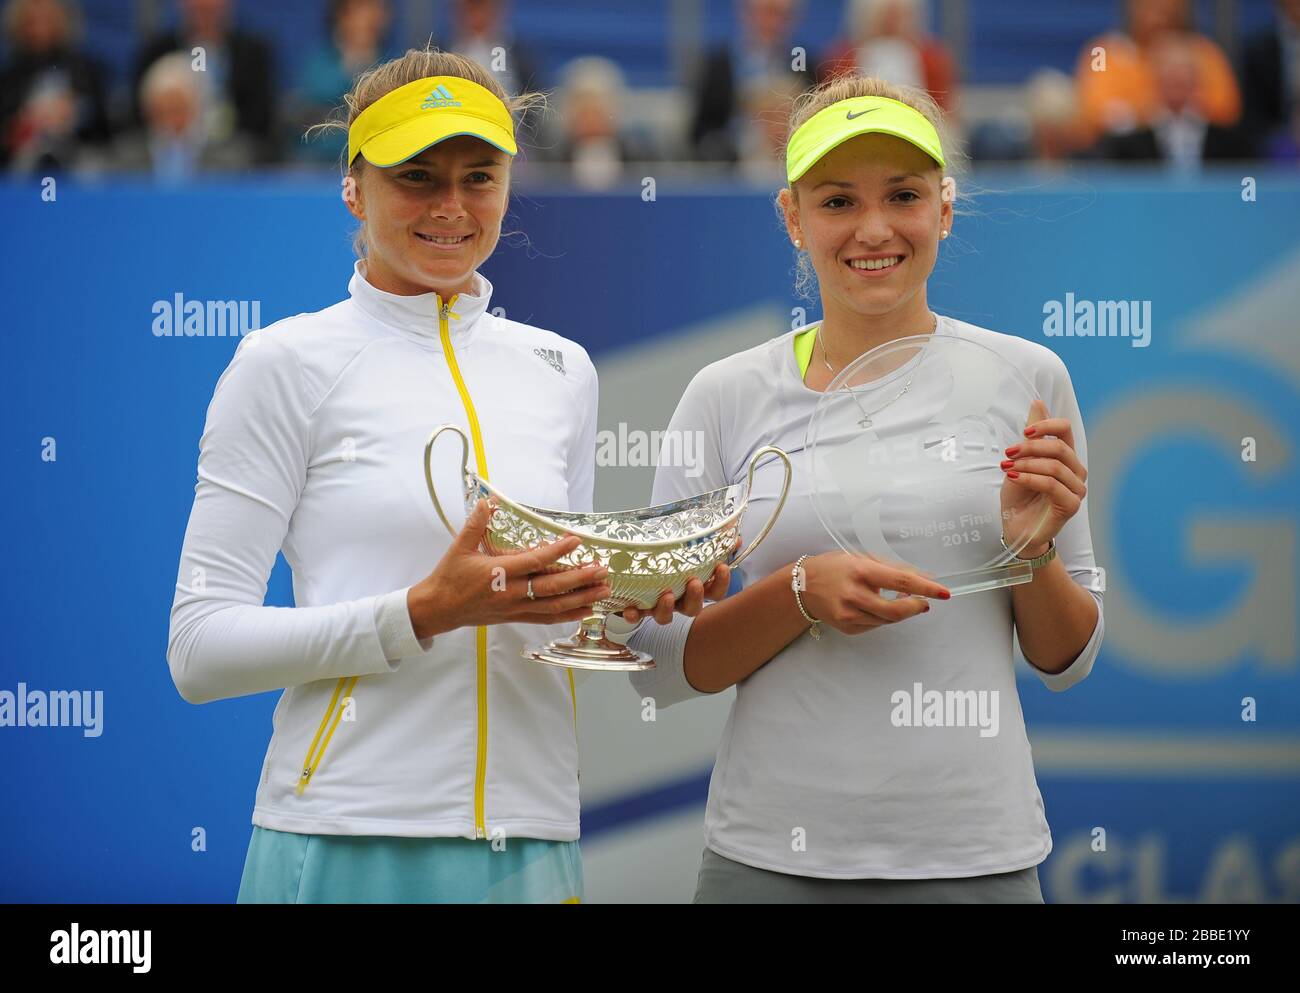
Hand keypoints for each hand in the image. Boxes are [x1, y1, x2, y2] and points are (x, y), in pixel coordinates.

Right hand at [408, 499, 611, 638]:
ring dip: (581, 598)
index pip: (534, 560)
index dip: (557, 551)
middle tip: (601, 569)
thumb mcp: (460, 547)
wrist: (438, 609)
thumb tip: (489, 501)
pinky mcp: (515, 618)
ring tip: (604, 590)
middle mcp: (511, 593)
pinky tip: (586, 610)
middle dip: (580, 578)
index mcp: (499, 572)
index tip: (575, 541)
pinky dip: (568, 615)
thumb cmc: (449, 577)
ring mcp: (515, 608)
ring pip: (554, 606)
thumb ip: (476, 523)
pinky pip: (546, 618)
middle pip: (552, 587)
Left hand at [618, 536, 740, 625]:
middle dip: (695, 597)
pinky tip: (629, 609)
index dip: (721, 583)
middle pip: (692, 609)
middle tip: (694, 582)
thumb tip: (734, 537)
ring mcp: (658, 606)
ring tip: (667, 595)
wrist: (637, 567)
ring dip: (667, 608)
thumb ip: (711, 544)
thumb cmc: (670, 558)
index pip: (715, 593)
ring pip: (665, 617)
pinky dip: (634, 614)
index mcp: (694, 587)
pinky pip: (636, 615)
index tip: (721, 567)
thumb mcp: (690, 547)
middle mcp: (678, 600)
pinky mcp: (638, 607)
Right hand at [799, 552, 950, 635]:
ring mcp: (849, 614)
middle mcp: (854, 594)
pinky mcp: (846, 627)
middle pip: (896, 610)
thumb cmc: (835, 567)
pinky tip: (873, 606)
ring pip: (887, 620)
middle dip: (915, 607)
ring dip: (899, 612)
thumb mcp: (861, 558)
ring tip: (895, 599)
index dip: (926, 588)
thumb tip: (923, 579)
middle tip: (924, 603)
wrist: (802, 586)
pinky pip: (874, 625)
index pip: (901, 580)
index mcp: (861, 571)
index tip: (944, 592)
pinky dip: (881, 617)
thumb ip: (892, 568)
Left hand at [1000, 399, 1087, 555]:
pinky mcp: (1071, 505)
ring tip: (1007, 468)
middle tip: (1008, 452)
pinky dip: (1030, 478)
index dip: (1046, 425)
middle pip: (1060, 447)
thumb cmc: (1019, 497)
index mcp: (1065, 457)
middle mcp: (1075, 471)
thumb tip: (1038, 402)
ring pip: (1055, 466)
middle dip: (1030, 447)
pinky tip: (1013, 477)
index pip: (1065, 429)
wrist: (1015, 528)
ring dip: (1027, 464)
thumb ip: (1031, 435)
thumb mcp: (1019, 460)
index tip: (1025, 430)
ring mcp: (1076, 489)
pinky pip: (1052, 485)